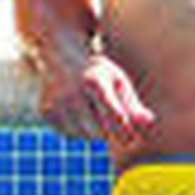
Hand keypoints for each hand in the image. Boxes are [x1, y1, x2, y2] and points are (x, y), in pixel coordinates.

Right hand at [38, 50, 155, 150]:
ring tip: (93, 111)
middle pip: (100, 133)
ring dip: (94, 132)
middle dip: (110, 131)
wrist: (61, 56)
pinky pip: (70, 135)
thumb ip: (133, 105)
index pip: (114, 116)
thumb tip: (148, 122)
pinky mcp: (46, 112)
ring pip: (85, 137)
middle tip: (114, 122)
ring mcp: (55, 103)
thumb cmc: (98, 73)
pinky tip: (77, 113)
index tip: (132, 139)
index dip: (125, 131)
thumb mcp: (118, 82)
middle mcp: (71, 92)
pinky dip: (78, 131)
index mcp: (94, 81)